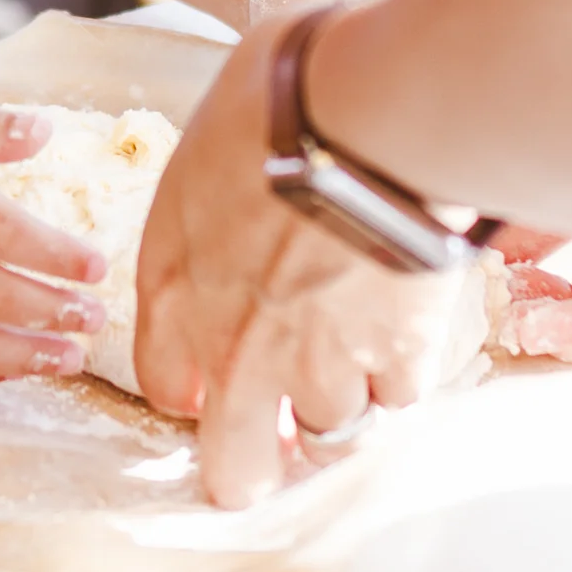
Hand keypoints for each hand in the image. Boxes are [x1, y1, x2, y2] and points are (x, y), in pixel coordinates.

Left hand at [133, 16, 460, 506]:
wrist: (365, 111)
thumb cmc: (276, 101)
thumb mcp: (205, 151)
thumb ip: (206, 213)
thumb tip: (227, 206)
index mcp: (174, 289)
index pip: (163, 388)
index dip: (195, 392)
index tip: (217, 379)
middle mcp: (236, 348)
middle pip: (239, 470)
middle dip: (261, 461)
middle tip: (288, 434)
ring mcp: (320, 362)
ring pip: (332, 434)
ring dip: (345, 402)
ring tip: (363, 348)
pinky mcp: (397, 357)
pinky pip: (399, 398)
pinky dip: (403, 373)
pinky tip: (408, 326)